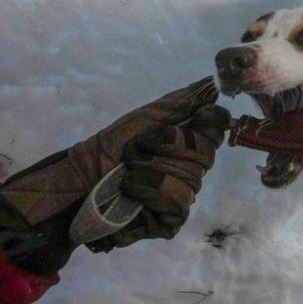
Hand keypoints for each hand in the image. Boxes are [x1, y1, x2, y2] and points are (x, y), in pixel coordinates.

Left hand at [0, 78, 226, 271]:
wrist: (83, 177)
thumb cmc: (114, 144)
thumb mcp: (146, 116)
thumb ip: (182, 101)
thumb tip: (213, 84)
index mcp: (191, 140)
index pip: (219, 128)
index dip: (212, 121)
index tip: (199, 114)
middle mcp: (193, 167)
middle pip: (205, 154)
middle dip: (167, 147)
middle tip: (138, 149)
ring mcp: (183, 194)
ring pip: (189, 182)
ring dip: (151, 172)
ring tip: (129, 173)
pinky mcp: (170, 220)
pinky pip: (175, 206)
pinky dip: (149, 195)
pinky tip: (132, 194)